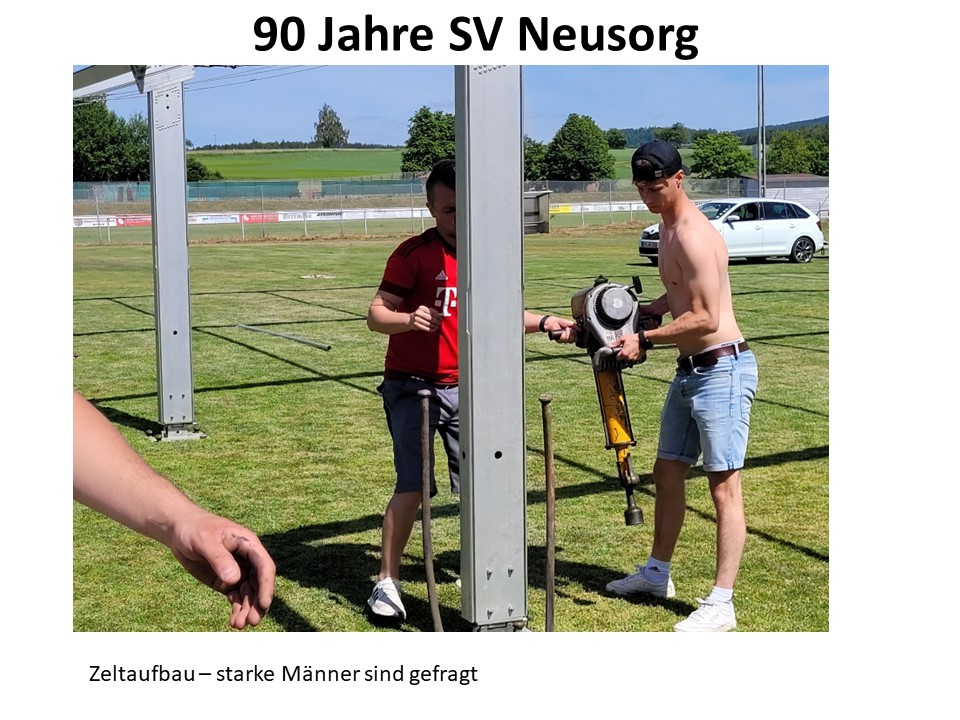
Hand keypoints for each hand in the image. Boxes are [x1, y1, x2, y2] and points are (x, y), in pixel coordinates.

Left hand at [168, 510, 275, 629]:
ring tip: (238, 625)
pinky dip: (237, 610)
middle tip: (252, 621)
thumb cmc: (195, 529)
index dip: (266, 585)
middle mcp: (248, 560)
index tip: (264, 604)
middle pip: (259, 584)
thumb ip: (220, 559)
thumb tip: (234, 580)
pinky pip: (236, 598)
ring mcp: (238, 571)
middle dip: (257, 603)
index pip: (264, 566)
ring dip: (247, 610)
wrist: (180, 531)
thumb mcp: (206, 541)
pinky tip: (233, 622)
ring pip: (249, 594)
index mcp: (248, 545)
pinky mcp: (226, 581)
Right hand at [409, 305, 441, 331]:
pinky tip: (433, 329)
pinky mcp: (415, 324)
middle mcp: (418, 312)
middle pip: (430, 318)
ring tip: (437, 327)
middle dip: (436, 321)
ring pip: (428, 323)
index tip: (441, 318)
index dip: (437, 316)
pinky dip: (430, 329)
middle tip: (439, 323)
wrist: (411, 320)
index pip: (431, 312)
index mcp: (422, 308)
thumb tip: (441, 317)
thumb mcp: (425, 312)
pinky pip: (425, 328)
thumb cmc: (421, 316)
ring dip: (433, 326)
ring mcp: (416, 318)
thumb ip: (432, 313)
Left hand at [545, 316, 578, 343]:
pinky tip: (562, 332)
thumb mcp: (571, 323)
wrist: (554, 322)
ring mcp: (564, 339)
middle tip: (569, 329)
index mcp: (572, 334)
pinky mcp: (559, 340)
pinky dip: (563, 336)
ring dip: (567, 334)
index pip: (576, 338)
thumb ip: (576, 326)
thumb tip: (580, 330)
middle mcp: (568, 338)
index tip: (574, 330)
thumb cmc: (562, 322)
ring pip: (568, 341)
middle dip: (572, 334)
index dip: (576, 335)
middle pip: (573, 340)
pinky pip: (563, 340)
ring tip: (565, 329)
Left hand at [611, 333, 646, 364]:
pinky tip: (634, 350)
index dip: (618, 354)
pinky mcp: (637, 358)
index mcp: (624, 353)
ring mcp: (633, 359)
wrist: (644, 340)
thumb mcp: (623, 338)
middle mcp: (628, 357)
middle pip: (623, 358)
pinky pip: (633, 358)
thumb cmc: (634, 339)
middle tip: (626, 348)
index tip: (619, 352)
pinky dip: (633, 355)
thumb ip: (616, 343)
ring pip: (628, 358)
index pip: (617, 358)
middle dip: (624, 354)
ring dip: (628, 355)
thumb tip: (611, 346)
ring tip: (630, 348)